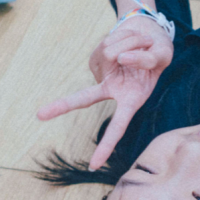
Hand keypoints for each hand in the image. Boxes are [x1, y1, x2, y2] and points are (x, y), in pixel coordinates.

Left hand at [37, 14, 172, 170]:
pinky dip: (125, 36)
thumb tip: (119, 55)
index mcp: (130, 99)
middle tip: (40, 115)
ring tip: (143, 44)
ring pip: (114, 51)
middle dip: (63, 105)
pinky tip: (132, 39)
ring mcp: (102, 72)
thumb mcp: (160, 57)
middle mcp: (113, 89)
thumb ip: (144, 59)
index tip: (93, 166)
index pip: (118, 126)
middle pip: (85, 98)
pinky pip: (109, 40)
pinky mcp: (97, 56)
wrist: (151, 34)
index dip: (106, 145)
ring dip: (134, 43)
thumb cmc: (157, 52)